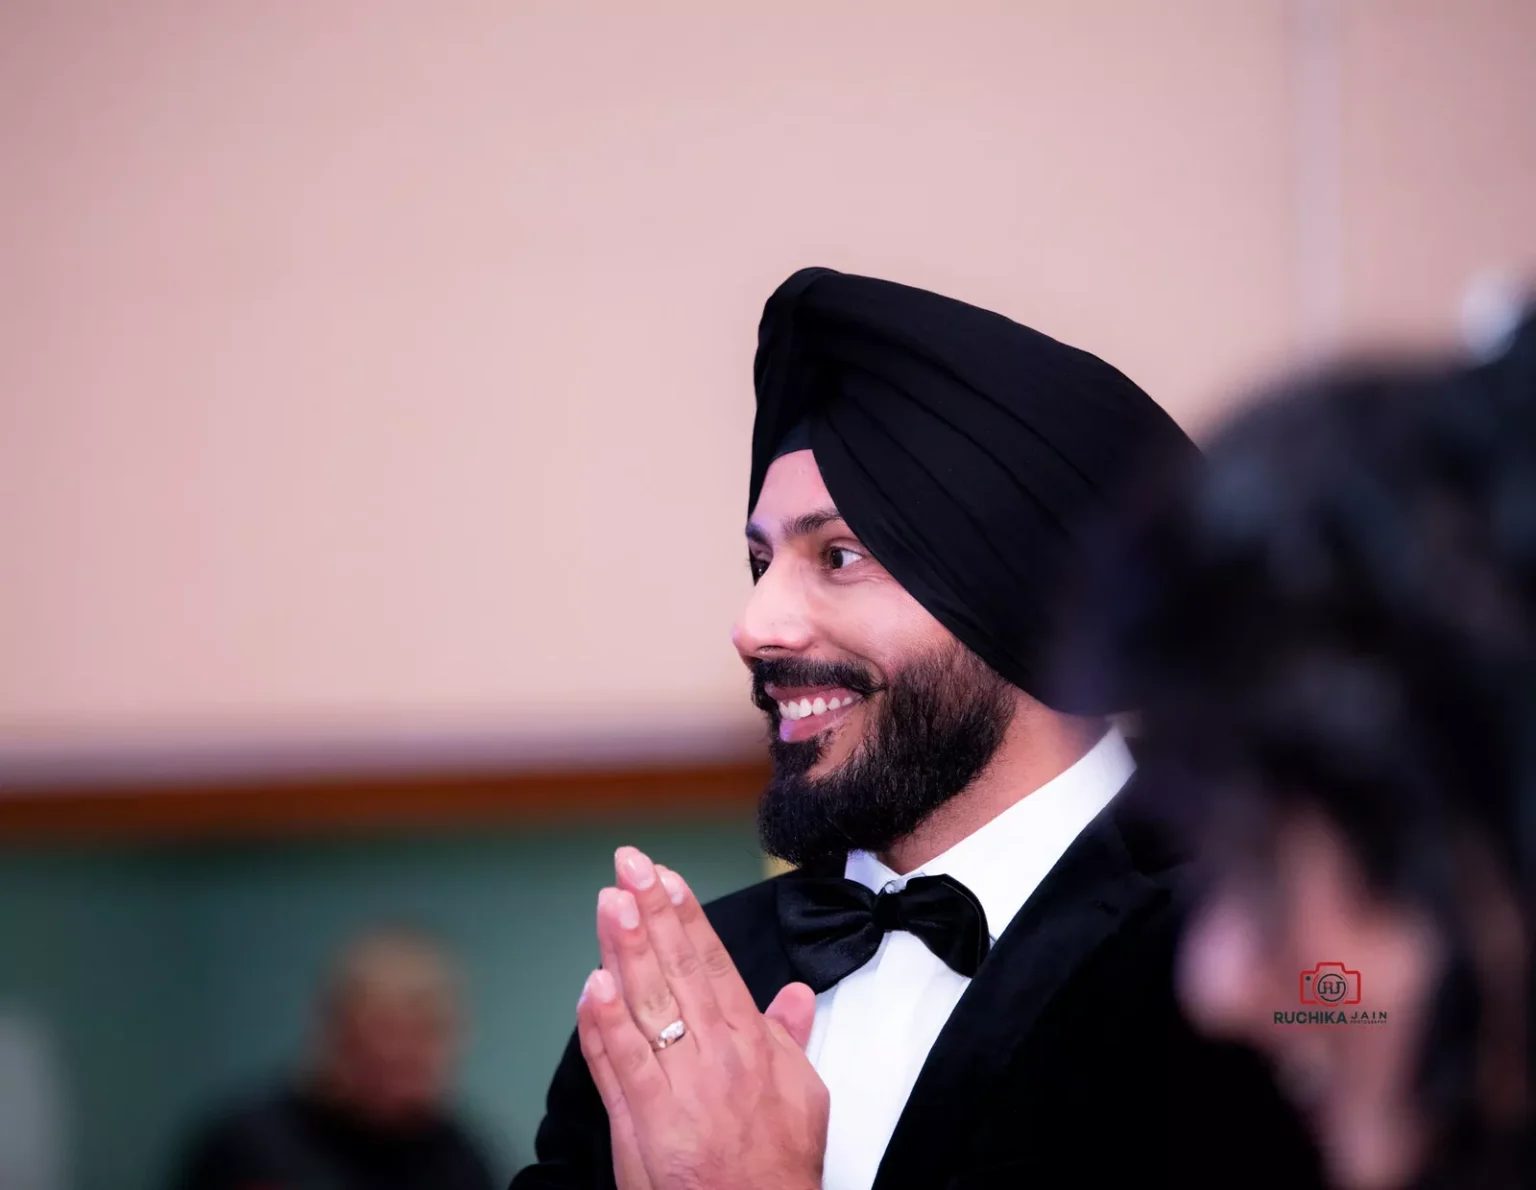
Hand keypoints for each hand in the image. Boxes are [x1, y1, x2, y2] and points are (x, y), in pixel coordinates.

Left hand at [576, 847, 827, 1189]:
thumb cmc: (777, 1165)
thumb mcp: (803, 1094)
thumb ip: (789, 1038)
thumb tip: (797, 993)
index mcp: (750, 1042)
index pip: (712, 963)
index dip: (686, 916)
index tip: (664, 875)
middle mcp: (714, 1055)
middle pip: (676, 970)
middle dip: (651, 912)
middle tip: (629, 865)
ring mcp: (676, 1087)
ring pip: (645, 1006)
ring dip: (626, 951)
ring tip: (609, 903)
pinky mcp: (644, 1124)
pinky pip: (619, 1067)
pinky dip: (602, 1026)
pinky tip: (591, 987)